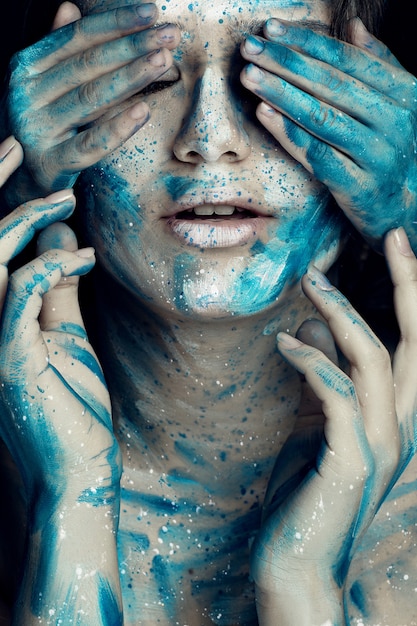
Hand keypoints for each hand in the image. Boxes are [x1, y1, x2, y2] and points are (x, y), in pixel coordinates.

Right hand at [0, 136, 118, 500]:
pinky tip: (82, 258)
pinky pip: (19, 295)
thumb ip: (58, 290)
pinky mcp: (11, 359)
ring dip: (24, 220)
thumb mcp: (64, 335)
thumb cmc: (71, 402)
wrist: (76, 465)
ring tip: (65, 199)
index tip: (14, 162)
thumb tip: (62, 243)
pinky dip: (49, 266)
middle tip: (22, 152)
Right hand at [5, 1, 179, 203]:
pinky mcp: (51, 162)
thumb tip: (70, 8)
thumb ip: (57, 48)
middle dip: (133, 46)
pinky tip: (144, 111)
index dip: (115, 23)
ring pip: (91, 98)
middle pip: (88, 64)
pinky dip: (117, 128)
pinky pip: (90, 144)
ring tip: (164, 62)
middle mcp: (27, 93)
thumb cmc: (39, 124)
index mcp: (26, 66)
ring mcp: (37, 128)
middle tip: (170, 35)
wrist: (18, 176)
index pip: (77, 38)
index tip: (152, 13)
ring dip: (131, 77)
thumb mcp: (41, 82)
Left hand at [240, 18, 416, 250]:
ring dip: (281, 93)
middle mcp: (394, 121)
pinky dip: (289, 134)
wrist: (411, 210)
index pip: (349, 59)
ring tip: (249, 76)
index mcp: (404, 94)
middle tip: (249, 47)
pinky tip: (264, 114)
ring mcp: (377, 155)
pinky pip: (318, 155)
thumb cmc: (398, 153)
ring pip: (322, 117)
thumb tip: (354, 25)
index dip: (307, 41)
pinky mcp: (358, 187)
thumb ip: (380, 65)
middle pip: (331, 84)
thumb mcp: (399, 107)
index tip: (271, 28)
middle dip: (286, 62)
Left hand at [251, 228, 416, 624]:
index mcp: (397, 419)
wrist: (296, 560)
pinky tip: (283, 342)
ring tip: (310, 281)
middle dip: (409, 286)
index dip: (416, 297)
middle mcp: (403, 430)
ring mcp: (381, 447)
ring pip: (373, 360)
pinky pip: (336, 394)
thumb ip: (321, 377)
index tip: (403, 248)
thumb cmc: (306, 491)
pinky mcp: (350, 462)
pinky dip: (311, 360)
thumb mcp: (315, 423)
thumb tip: (309, 326)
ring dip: (342, 312)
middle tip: (393, 238)